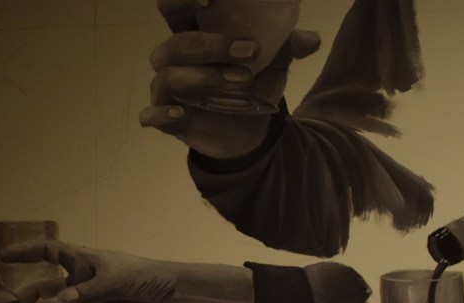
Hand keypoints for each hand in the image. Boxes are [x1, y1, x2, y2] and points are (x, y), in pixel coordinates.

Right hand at [0, 241, 181, 302]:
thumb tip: (61, 298)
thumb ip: (90, 290)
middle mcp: (82, 284)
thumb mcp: (117, 279)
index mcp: (84, 264)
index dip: (26, 253)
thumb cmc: (145, 279)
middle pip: (48, 287)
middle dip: (29, 293)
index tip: (4, 258)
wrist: (171, 297)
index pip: (49, 253)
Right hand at [140, 0, 319, 158]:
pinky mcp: (167, 119)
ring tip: (241, 81)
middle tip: (250, 50)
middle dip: (211, 45)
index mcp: (194, 35)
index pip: (175, 9)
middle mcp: (175, 60)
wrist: (246, 131)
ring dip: (203, 77)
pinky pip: (151, 115)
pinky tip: (181, 114)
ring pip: (167, 77)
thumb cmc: (251, 84)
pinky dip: (161, 114)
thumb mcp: (272, 62)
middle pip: (177, 44)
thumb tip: (312, 40)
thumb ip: (286, 45)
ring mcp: (168, 90)